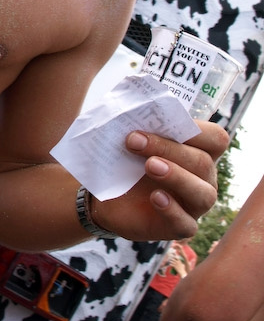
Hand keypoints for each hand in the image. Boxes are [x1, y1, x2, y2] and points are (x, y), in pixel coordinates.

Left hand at [93, 121, 228, 240]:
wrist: (105, 194)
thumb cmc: (125, 159)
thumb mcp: (129, 137)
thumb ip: (137, 119)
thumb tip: (132, 94)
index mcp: (198, 151)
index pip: (215, 138)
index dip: (196, 129)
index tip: (158, 119)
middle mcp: (202, 177)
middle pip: (202, 162)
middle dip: (168, 148)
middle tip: (133, 140)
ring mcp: (193, 204)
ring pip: (203, 194)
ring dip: (177, 177)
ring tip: (150, 166)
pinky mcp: (178, 226)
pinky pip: (186, 224)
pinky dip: (172, 210)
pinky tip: (155, 197)